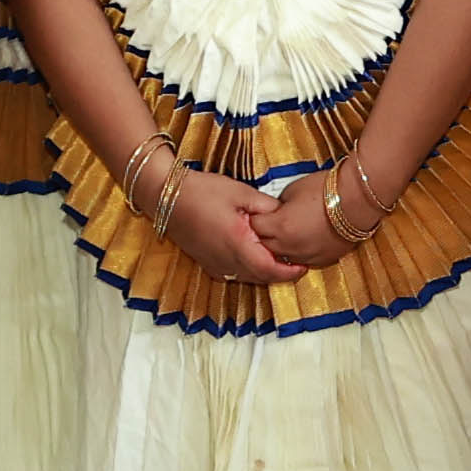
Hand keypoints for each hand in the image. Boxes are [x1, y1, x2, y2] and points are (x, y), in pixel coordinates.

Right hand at [168, 174, 305, 285]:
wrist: (166, 196)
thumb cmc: (203, 191)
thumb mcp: (242, 193)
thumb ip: (268, 208)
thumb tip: (286, 217)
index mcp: (238, 244)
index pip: (270, 270)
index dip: (289, 272)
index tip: (304, 265)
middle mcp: (225, 261)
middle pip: (260, 278)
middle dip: (281, 274)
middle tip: (297, 263)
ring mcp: (214, 264)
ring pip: (247, 278)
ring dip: (265, 272)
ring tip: (281, 259)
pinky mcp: (206, 263)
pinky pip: (234, 274)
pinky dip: (249, 270)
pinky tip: (256, 256)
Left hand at [257, 174, 353, 269]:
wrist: (360, 199)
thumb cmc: (329, 189)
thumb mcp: (292, 189)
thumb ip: (278, 205)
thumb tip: (275, 213)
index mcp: (280, 226)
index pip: (254, 226)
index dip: (256, 218)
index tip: (260, 213)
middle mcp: (290, 246)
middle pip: (264, 245)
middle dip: (265, 234)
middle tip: (271, 222)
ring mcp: (307, 256)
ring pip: (283, 257)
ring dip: (282, 245)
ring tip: (289, 231)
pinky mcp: (323, 260)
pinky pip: (303, 260)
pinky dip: (300, 251)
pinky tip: (306, 238)